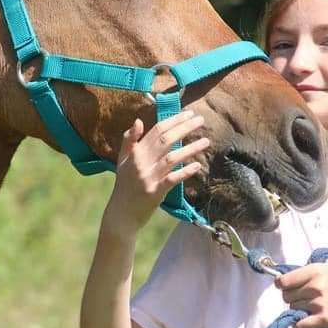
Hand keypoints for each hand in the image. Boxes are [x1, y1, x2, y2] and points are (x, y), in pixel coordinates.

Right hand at [105, 109, 208, 234]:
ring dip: (190, 149)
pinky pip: (172, 179)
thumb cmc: (124, 185)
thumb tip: (138, 121)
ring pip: (171, 158)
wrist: (121, 213)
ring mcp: (148, 177)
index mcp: (135, 152)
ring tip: (206, 141)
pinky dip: (185, 172)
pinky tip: (197, 166)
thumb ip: (129, 140)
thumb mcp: (122, 160)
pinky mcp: (155, 191)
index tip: (189, 114)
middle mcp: (141, 162)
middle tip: (201, 120)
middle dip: (184, 128)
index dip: (174, 120)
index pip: (156, 130)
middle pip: (166, 140)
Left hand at [274, 261, 327, 327]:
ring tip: (312, 307)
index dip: (282, 285)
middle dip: (292, 298)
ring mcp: (318, 303)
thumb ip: (308, 272)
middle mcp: (315, 286)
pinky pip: (298, 324)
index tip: (284, 287)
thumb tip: (284, 278)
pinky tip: (307, 320)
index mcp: (315, 271)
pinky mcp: (322, 319)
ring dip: (298, 310)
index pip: (284, 281)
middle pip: (286, 296)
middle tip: (304, 298)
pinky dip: (299, 324)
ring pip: (292, 309)